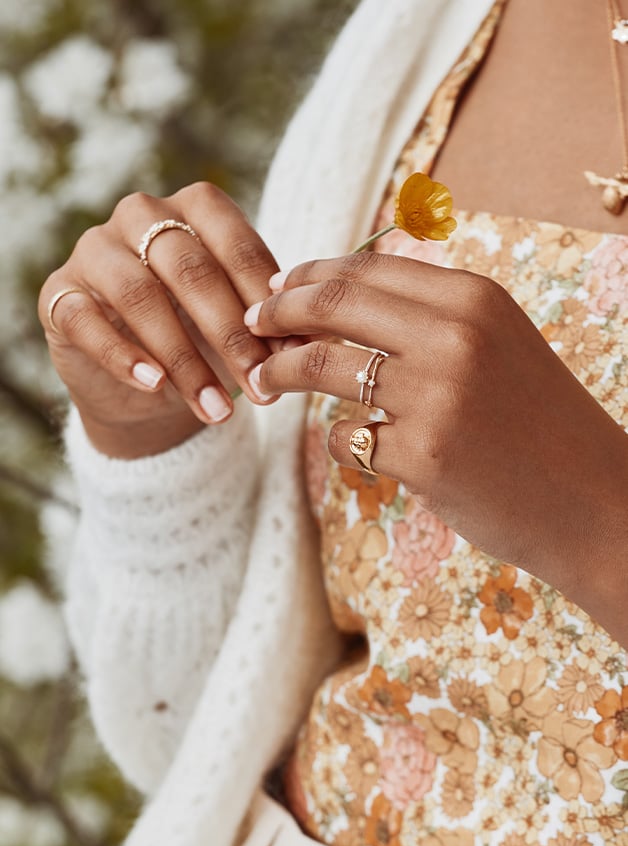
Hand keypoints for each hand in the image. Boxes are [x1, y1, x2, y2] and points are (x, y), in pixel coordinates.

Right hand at [39, 183, 280, 457]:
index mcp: (195, 208)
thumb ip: (268, 323)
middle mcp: (141, 215)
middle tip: (262, 388)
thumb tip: (308, 345)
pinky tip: (155, 386)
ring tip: (218, 410)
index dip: (266, 301)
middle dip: (232, 336)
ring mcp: (95, 250)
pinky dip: (123, 357)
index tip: (293, 353)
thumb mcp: (239, 324)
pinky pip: (86, 322)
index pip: (237, 245)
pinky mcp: (60, 294)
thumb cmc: (203, 337)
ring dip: (185, 360)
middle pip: (192, 270)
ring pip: (141, 296)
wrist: (143, 379)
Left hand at [245, 253, 627, 639]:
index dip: (309, 276)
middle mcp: (454, 336)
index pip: (365, 269)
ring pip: (323, 365)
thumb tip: (339, 300)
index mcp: (474, 298)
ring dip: (281, 370)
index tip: (277, 288)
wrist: (593, 501)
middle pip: (333, 303)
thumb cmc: (538, 423)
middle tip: (251, 323)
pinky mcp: (422, 456)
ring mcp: (436, 397)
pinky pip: (347, 436)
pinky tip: (354, 445)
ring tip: (263, 380)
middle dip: (278, 309)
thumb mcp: (496, 346)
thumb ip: (428, 318)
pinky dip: (339, 439)